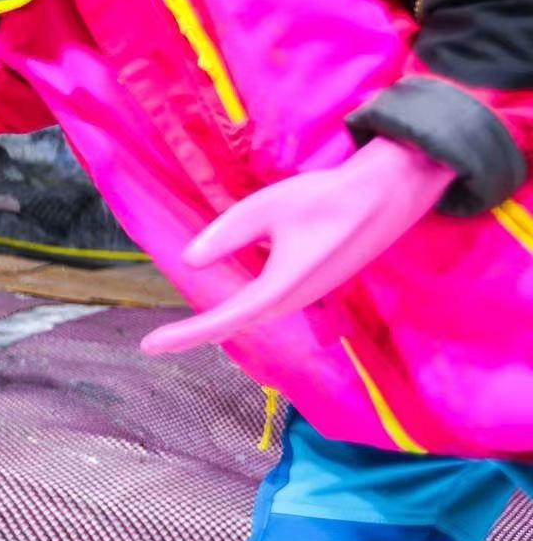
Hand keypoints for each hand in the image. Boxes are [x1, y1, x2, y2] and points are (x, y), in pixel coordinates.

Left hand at [141, 138, 453, 353]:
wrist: (387, 195)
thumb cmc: (325, 199)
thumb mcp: (265, 210)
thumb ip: (226, 236)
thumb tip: (189, 260)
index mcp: (279, 287)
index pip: (224, 319)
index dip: (186, 334)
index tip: (151, 345)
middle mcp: (293, 300)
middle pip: (237, 324)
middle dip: (197, 333)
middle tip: (157, 343)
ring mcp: (307, 295)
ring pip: (255, 316)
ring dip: (221, 324)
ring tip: (182, 334)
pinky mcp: (315, 285)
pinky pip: (270, 305)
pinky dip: (242, 311)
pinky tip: (229, 308)